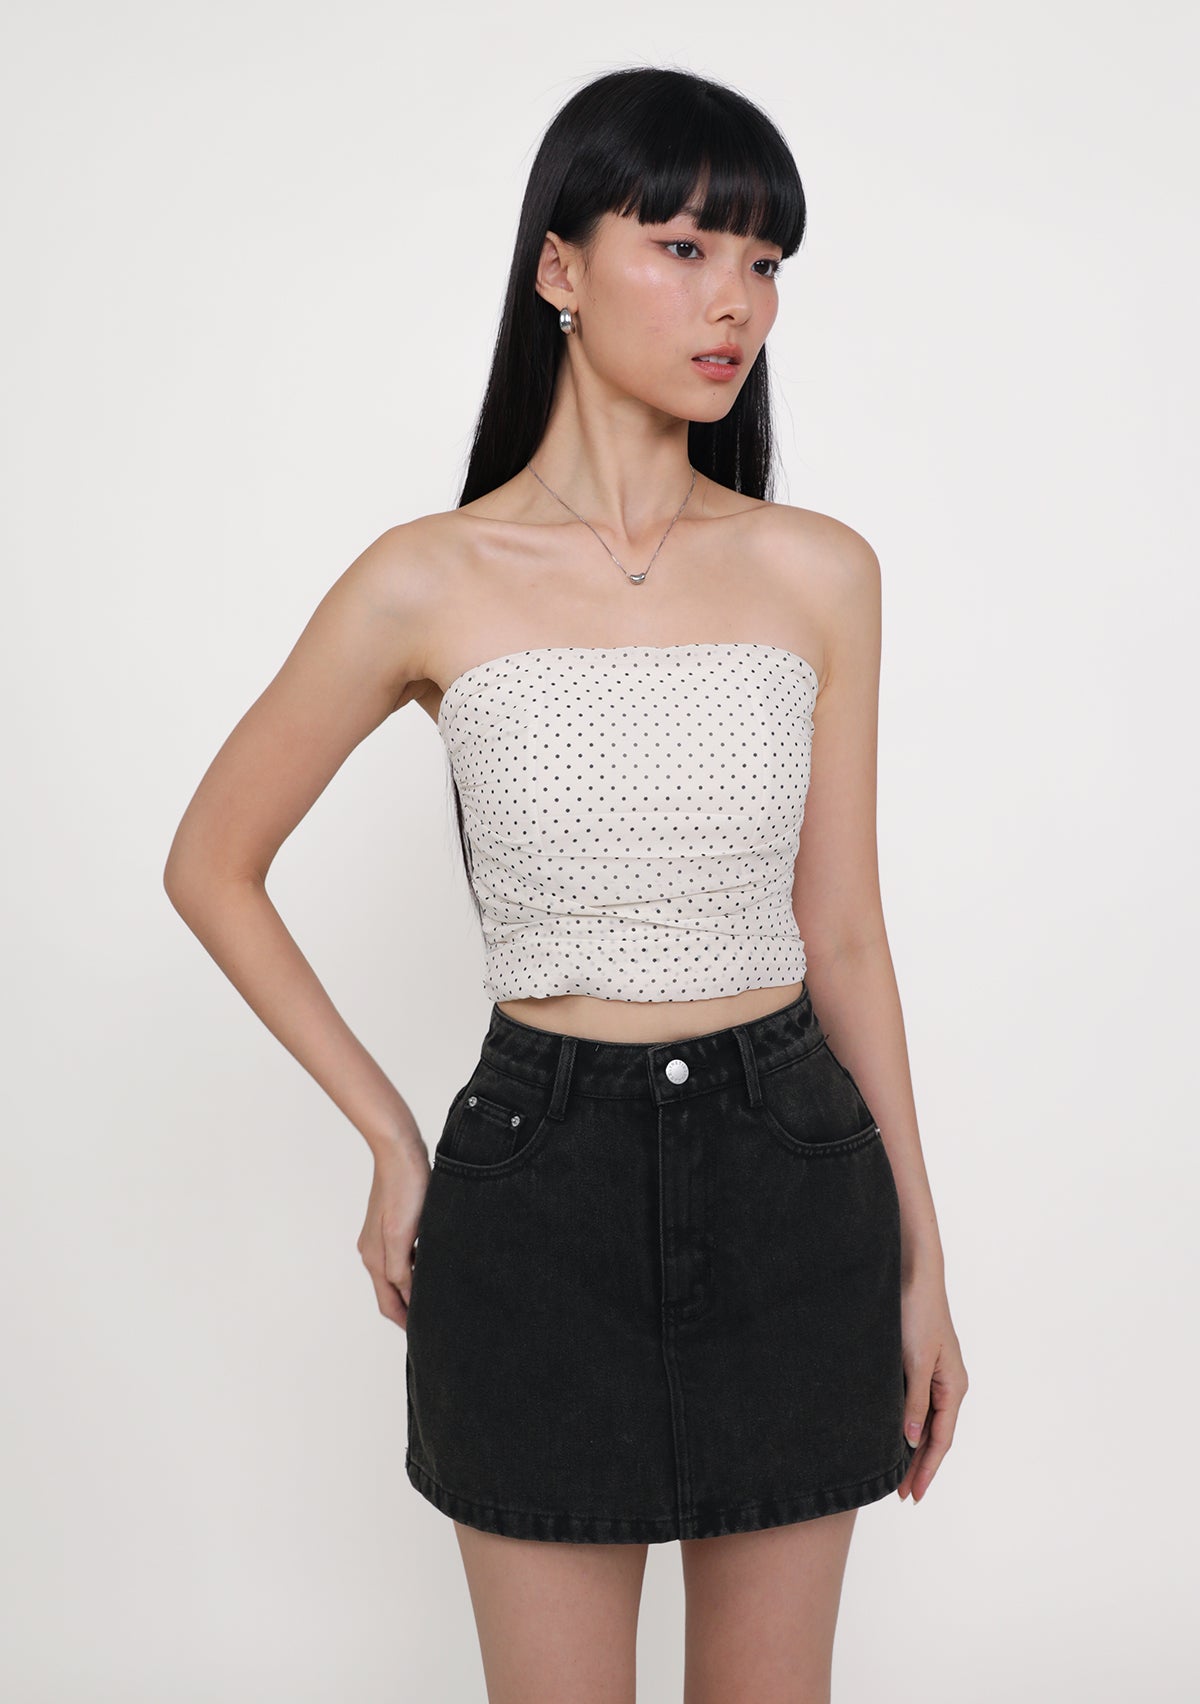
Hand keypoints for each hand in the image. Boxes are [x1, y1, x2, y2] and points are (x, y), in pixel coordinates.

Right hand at [357, 1138, 430, 1329]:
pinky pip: (402, 1257)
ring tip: (435, 1298)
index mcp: (375, 1258)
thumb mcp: (403, 1235)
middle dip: (408, 1310)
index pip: (388, 1304)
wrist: (400, 1152)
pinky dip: (414, 1269)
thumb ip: (401, 1270)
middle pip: (390, 1292)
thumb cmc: (405, 1190)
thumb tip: (408, 1296)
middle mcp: (373, 1252)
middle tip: (433, 1323)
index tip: (424, 1337)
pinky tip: (431, 1265)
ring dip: (412, 1289)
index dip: (405, 1322)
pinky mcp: (392, 1224)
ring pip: (396, 1275)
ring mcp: (381, 1238)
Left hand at [897, 1269, 967, 1501]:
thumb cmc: (917, 1313)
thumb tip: (913, 1442)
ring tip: (897, 1476)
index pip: (942, 1439)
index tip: (915, 1496)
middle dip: (920, 1466)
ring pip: (925, 1422)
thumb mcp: (915, 1361)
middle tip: (903, 1496)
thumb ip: (914, 1402)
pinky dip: (907, 1425)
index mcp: (953, 1386)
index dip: (928, 1469)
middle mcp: (947, 1384)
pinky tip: (895, 1436)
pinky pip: (917, 1404)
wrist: (912, 1274)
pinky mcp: (919, 1363)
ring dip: (913, 1449)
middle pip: (935, 1435)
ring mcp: (935, 1374)